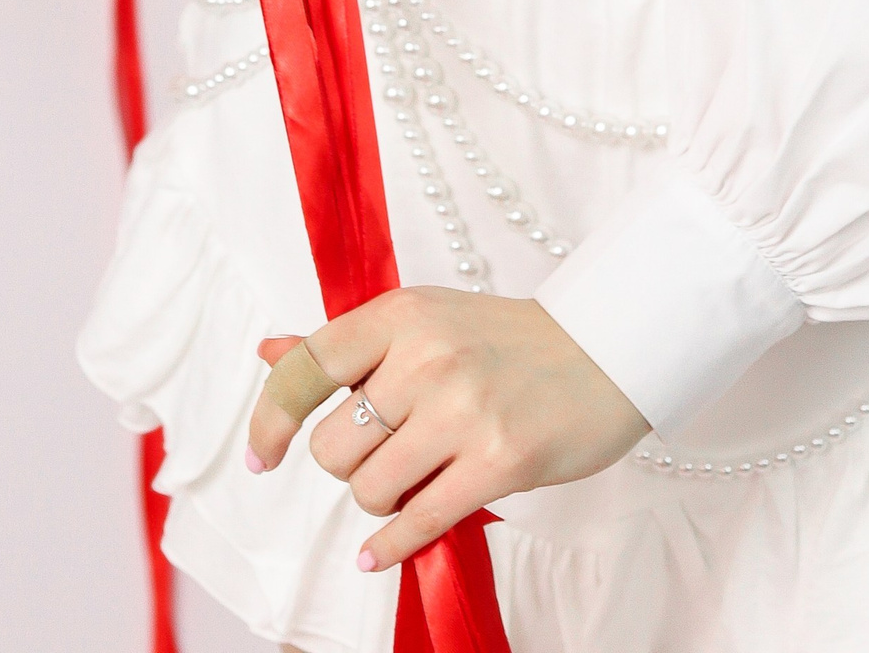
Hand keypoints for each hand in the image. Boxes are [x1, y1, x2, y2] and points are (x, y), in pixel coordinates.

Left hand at [247, 289, 647, 573]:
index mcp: (403, 314)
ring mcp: (463, 409)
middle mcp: (426, 356)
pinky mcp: (498, 460)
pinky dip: (390, 547)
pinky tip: (380, 555)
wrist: (606, 347)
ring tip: (415, 480)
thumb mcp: (424, 322)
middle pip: (334, 447)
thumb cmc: (505, 340)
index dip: (272, 418)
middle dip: (350, 466)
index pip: (309, 366)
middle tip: (390, 454)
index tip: (263, 457)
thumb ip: (348, 345)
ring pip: (370, 489)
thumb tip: (269, 355)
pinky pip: (416, 522)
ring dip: (382, 500)